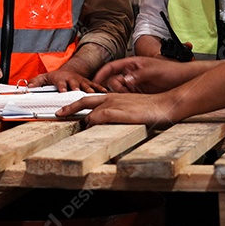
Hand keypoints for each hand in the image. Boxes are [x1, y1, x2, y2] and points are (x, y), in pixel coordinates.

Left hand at [27, 68, 105, 92]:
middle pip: (75, 84)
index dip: (62, 87)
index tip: (63, 92)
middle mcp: (72, 79)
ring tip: (94, 95)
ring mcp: (81, 81)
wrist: (69, 70)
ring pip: (86, 85)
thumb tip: (28, 86)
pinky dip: (101, 89)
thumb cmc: (57, 76)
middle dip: (77, 89)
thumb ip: (37, 81)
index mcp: (62, 79)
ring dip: (90, 90)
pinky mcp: (88, 83)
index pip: (61, 83)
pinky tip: (106, 93)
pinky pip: (96, 85)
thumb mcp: (45, 77)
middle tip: (79, 93)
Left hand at [56, 92, 175, 126]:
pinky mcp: (119, 112)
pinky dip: (92, 122)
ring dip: (81, 121)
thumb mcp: (132, 108)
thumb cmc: (152, 107)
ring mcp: (115, 104)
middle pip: (84, 100)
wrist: (165, 104)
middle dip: (69, 107)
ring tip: (74, 129)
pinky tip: (89, 128)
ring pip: (90, 110)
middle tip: (58, 113)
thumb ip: (119, 113)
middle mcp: (111, 97)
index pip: (91, 98)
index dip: (78, 104)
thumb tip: (111, 122)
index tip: (68, 109)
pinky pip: (99, 116)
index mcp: (113, 96)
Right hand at [93, 57, 193, 93]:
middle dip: (112, 89)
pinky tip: (127, 106)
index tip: (94, 82)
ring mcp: (135, 84)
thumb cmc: (172, 70)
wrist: (184, 81)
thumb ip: (140, 74)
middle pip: (113, 81)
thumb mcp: (155, 70)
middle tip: (115, 96)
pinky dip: (124, 102)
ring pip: (119, 91)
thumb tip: (126, 79)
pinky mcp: (139, 94)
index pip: (111, 67)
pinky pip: (127, 98)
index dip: (101, 74)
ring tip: (123, 102)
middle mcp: (131, 74)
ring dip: (118, 96)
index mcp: (132, 64)